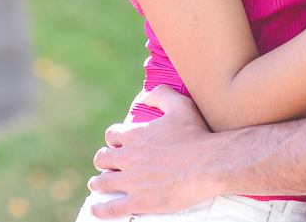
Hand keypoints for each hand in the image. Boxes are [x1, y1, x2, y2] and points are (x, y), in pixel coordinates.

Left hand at [87, 86, 217, 216]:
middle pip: (102, 159)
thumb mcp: (180, 105)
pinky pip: (111, 208)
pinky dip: (100, 209)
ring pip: (102, 182)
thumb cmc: (197, 135)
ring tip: (98, 185)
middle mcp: (128, 156)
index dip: (113, 140)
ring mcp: (132, 180)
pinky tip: (96, 209)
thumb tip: (146, 96)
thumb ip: (161, 95)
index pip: (111, 135)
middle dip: (103, 161)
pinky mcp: (138, 201)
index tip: (116, 145)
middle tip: (106, 166)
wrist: (209, 164)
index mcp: (135, 134)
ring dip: (98, 183)